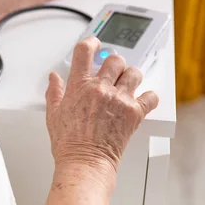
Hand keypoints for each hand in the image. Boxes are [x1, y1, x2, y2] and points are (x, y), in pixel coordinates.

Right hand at [45, 37, 158, 173]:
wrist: (85, 162)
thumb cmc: (69, 143)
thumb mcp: (53, 115)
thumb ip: (54, 92)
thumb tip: (54, 78)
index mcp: (79, 86)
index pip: (85, 51)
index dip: (90, 43)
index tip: (94, 43)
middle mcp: (100, 88)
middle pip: (114, 59)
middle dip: (114, 64)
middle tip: (112, 72)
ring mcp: (119, 99)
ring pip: (134, 73)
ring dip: (131, 76)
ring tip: (127, 85)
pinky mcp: (134, 112)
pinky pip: (151, 96)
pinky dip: (149, 97)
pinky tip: (143, 101)